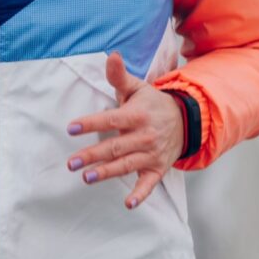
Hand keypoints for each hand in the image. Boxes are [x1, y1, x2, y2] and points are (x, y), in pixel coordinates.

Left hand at [67, 50, 184, 209]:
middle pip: (116, 147)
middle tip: (71, 163)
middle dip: (92, 155)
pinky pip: (149, 183)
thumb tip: (111, 54)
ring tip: (87, 178)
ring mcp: (152, 154)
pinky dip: (140, 194)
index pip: (111, 120)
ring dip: (107, 172)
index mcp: (137, 115)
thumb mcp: (137, 88)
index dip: (91, 123)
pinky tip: (128, 204)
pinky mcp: (158, 168)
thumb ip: (119, 76)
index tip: (71, 128)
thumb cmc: (152, 104)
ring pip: (127, 165)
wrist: (187, 120)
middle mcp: (145, 136)